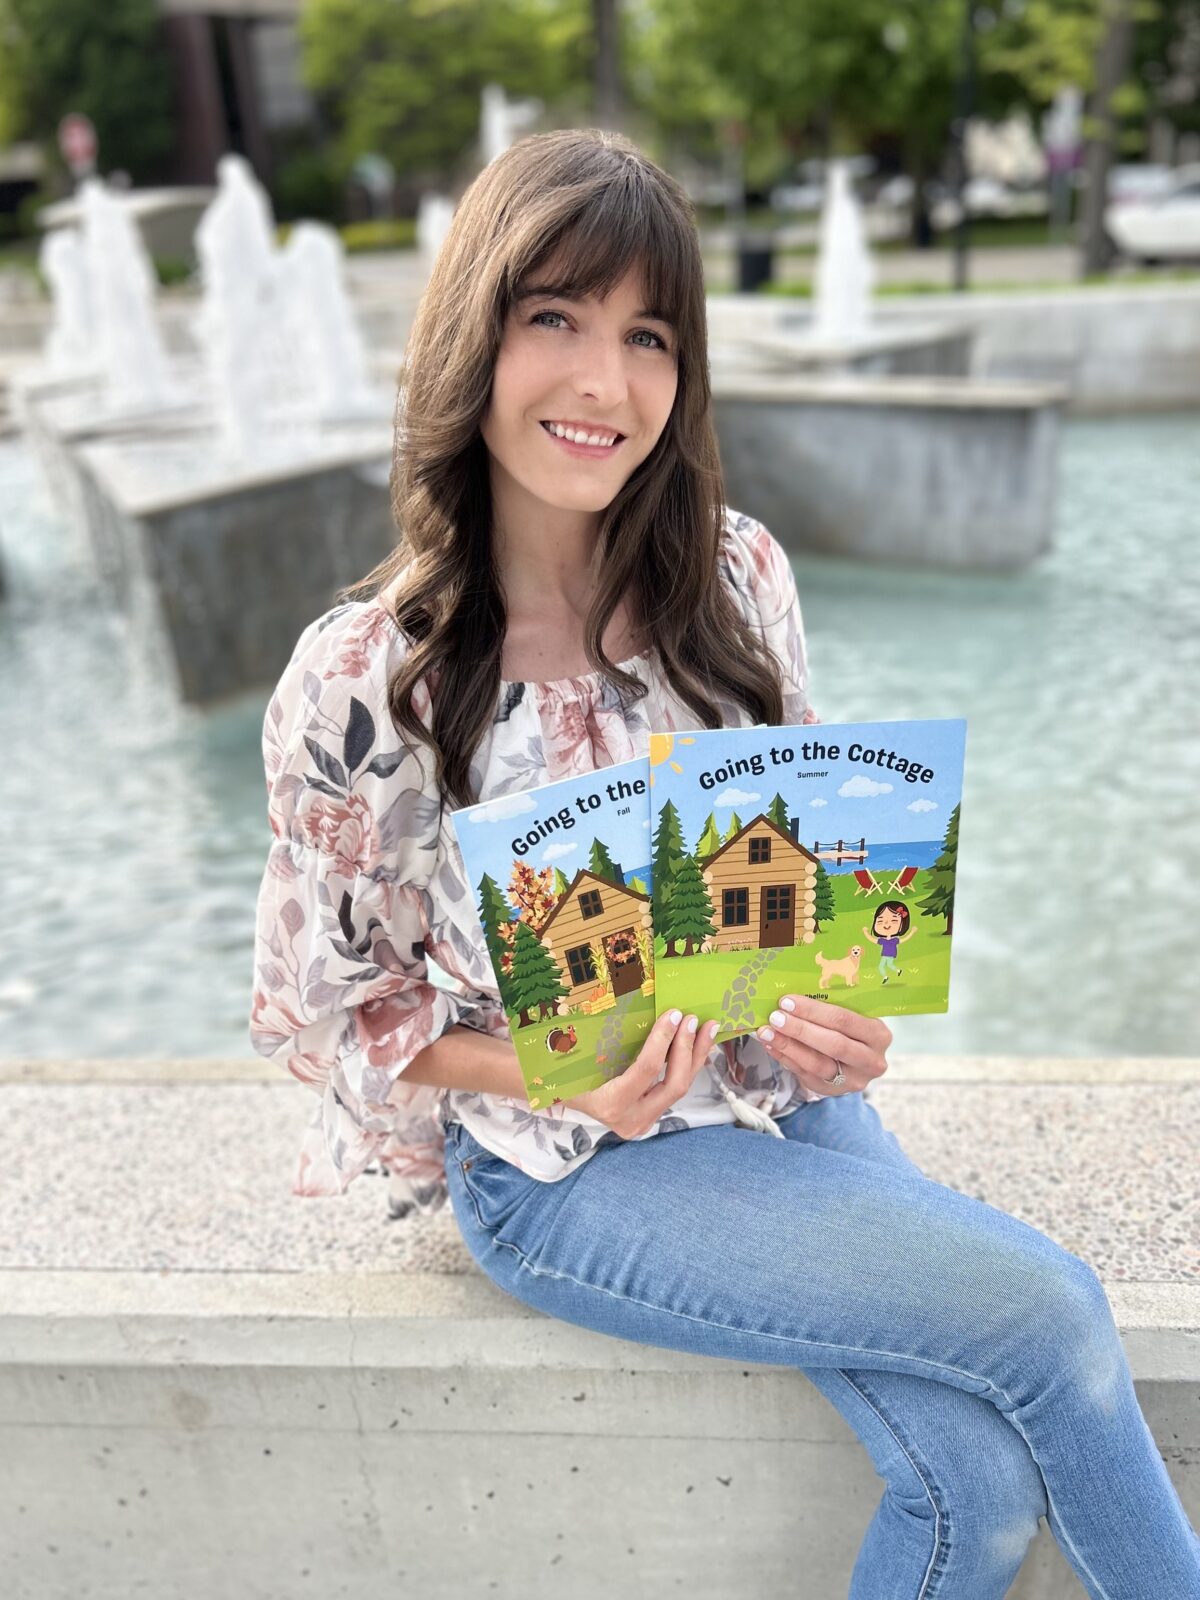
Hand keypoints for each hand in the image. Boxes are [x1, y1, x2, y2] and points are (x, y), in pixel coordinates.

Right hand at [561, 1009, 721, 1138]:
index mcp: (610, 1104)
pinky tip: (697, 1046)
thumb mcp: (580, 1058)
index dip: (663, 1040)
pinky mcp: (651, 1115)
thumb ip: (604, 1040)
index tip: (674, 1015)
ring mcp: (643, 1120)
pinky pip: (674, 1089)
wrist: (561, 1100)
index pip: (646, 1070)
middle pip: (673, 1084)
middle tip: (693, 1020)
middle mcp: (631, 1119)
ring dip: (695, 1057)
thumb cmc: (566, 1074)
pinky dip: (687, 1065)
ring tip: (708, 1029)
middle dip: (688, 1049)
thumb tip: (629, 1001)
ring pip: (679, 1088)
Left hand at [756, 994, 890, 1096]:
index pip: (845, 1020)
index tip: (787, 1001)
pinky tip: (771, 1045)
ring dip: (788, 1046)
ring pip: (818, 1064)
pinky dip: (785, 1058)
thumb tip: (792, 998)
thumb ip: (832, 1008)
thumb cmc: (850, 1030)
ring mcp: (853, 1080)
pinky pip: (805, 1074)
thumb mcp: (852, 1016)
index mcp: (879, 1034)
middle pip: (833, 1044)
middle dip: (800, 1029)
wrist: (854, 1061)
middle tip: (776, 1017)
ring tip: (767, 1032)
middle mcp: (872, 1061)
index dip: (814, 1011)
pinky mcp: (833, 1091)